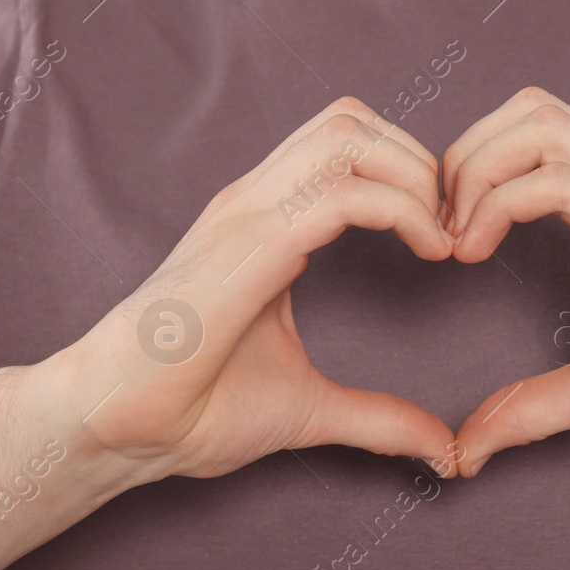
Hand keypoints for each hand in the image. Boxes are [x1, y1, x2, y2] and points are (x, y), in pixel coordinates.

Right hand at [56, 98, 459, 484]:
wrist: (114, 428)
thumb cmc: (190, 409)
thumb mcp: (308, 407)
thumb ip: (377, 417)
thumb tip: (442, 449)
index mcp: (262, 220)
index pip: (344, 143)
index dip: (407, 172)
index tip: (447, 238)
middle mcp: (252, 201)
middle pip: (351, 119)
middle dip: (419, 160)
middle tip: (454, 229)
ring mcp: (245, 215)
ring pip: (347, 135)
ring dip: (413, 175)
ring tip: (442, 237)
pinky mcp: (246, 246)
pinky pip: (339, 194)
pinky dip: (399, 209)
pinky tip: (428, 251)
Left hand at [444, 87, 569, 474]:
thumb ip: (534, 406)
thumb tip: (470, 446)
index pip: (532, 133)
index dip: (472, 169)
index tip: (444, 242)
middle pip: (528, 108)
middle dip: (464, 156)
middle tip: (440, 233)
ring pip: (540, 124)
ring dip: (476, 171)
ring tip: (458, 242)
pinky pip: (562, 182)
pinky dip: (500, 204)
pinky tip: (477, 252)